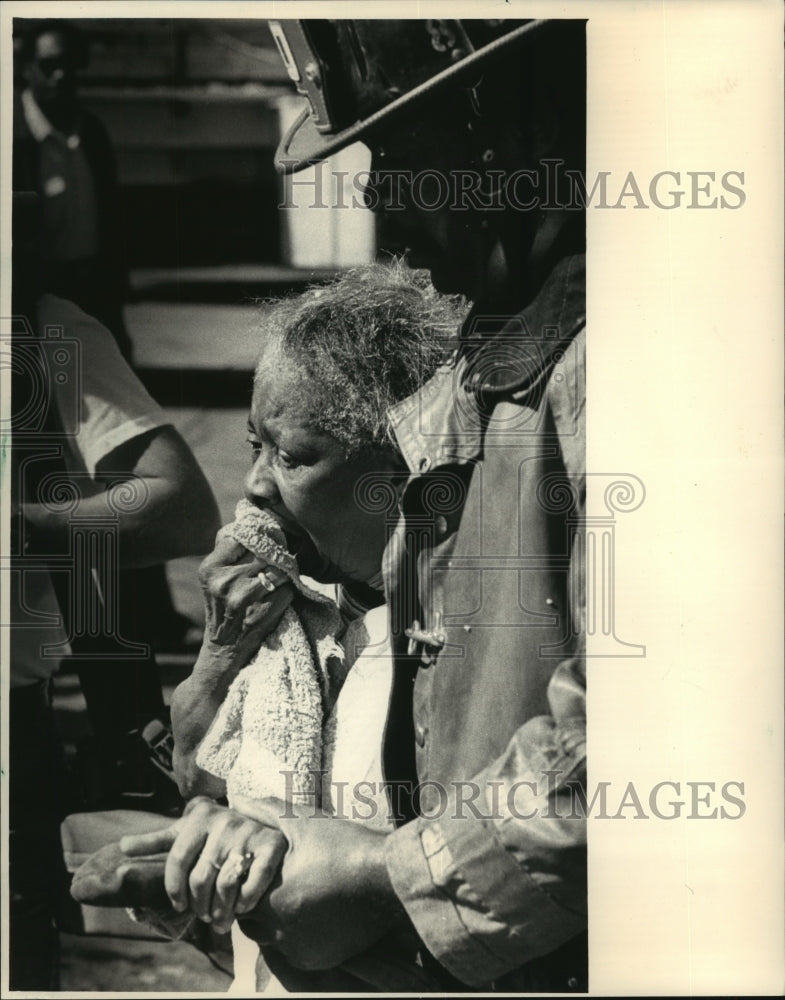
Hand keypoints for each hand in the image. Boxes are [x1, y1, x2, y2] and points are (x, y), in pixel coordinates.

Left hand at [120, 796, 286, 933]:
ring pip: (225, 885)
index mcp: (200, 816)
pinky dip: (246, 901)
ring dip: (222, 911)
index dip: (174, 889)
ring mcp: (249, 831)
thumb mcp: (186, 834)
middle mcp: (224, 820)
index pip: (177, 860)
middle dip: (200, 906)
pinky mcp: (272, 845)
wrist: (262, 826)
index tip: (179, 905)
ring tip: (220, 920)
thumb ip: (157, 841)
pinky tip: (242, 906)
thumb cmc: (215, 837)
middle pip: (200, 878)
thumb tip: (121, 845)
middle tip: (204, 916)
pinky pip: (253, 883)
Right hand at [199, 532, 294, 661]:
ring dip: (285, 571)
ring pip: (278, 567)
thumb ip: (229, 547)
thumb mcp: (216, 574)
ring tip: (280, 577)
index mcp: (210, 568)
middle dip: (276, 552)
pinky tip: (280, 594)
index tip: (268, 536)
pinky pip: (287, 587)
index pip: (242, 534)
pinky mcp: (261, 612)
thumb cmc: (224, 603)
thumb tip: (253, 518)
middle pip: (263, 550)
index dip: (259, 533)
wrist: (224, 647)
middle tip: (280, 556)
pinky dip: (289, 589)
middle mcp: (224, 581)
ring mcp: (242, 598)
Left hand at [230, 797, 408, 968]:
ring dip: (274, 921)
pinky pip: (293, 952)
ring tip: (296, 895)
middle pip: (250, 921)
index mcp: (271, 899)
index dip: (246, 881)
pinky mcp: (317, 959)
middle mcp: (280, 931)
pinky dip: (295, 936)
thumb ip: (265, 812)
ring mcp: (299, 950)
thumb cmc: (343, 846)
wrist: (387, 879)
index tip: (262, 869)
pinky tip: (313, 912)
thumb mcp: (303, 822)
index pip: (237, 896)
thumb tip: (238, 800)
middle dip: (257, 903)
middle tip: (277, 882)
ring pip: (270, 939)